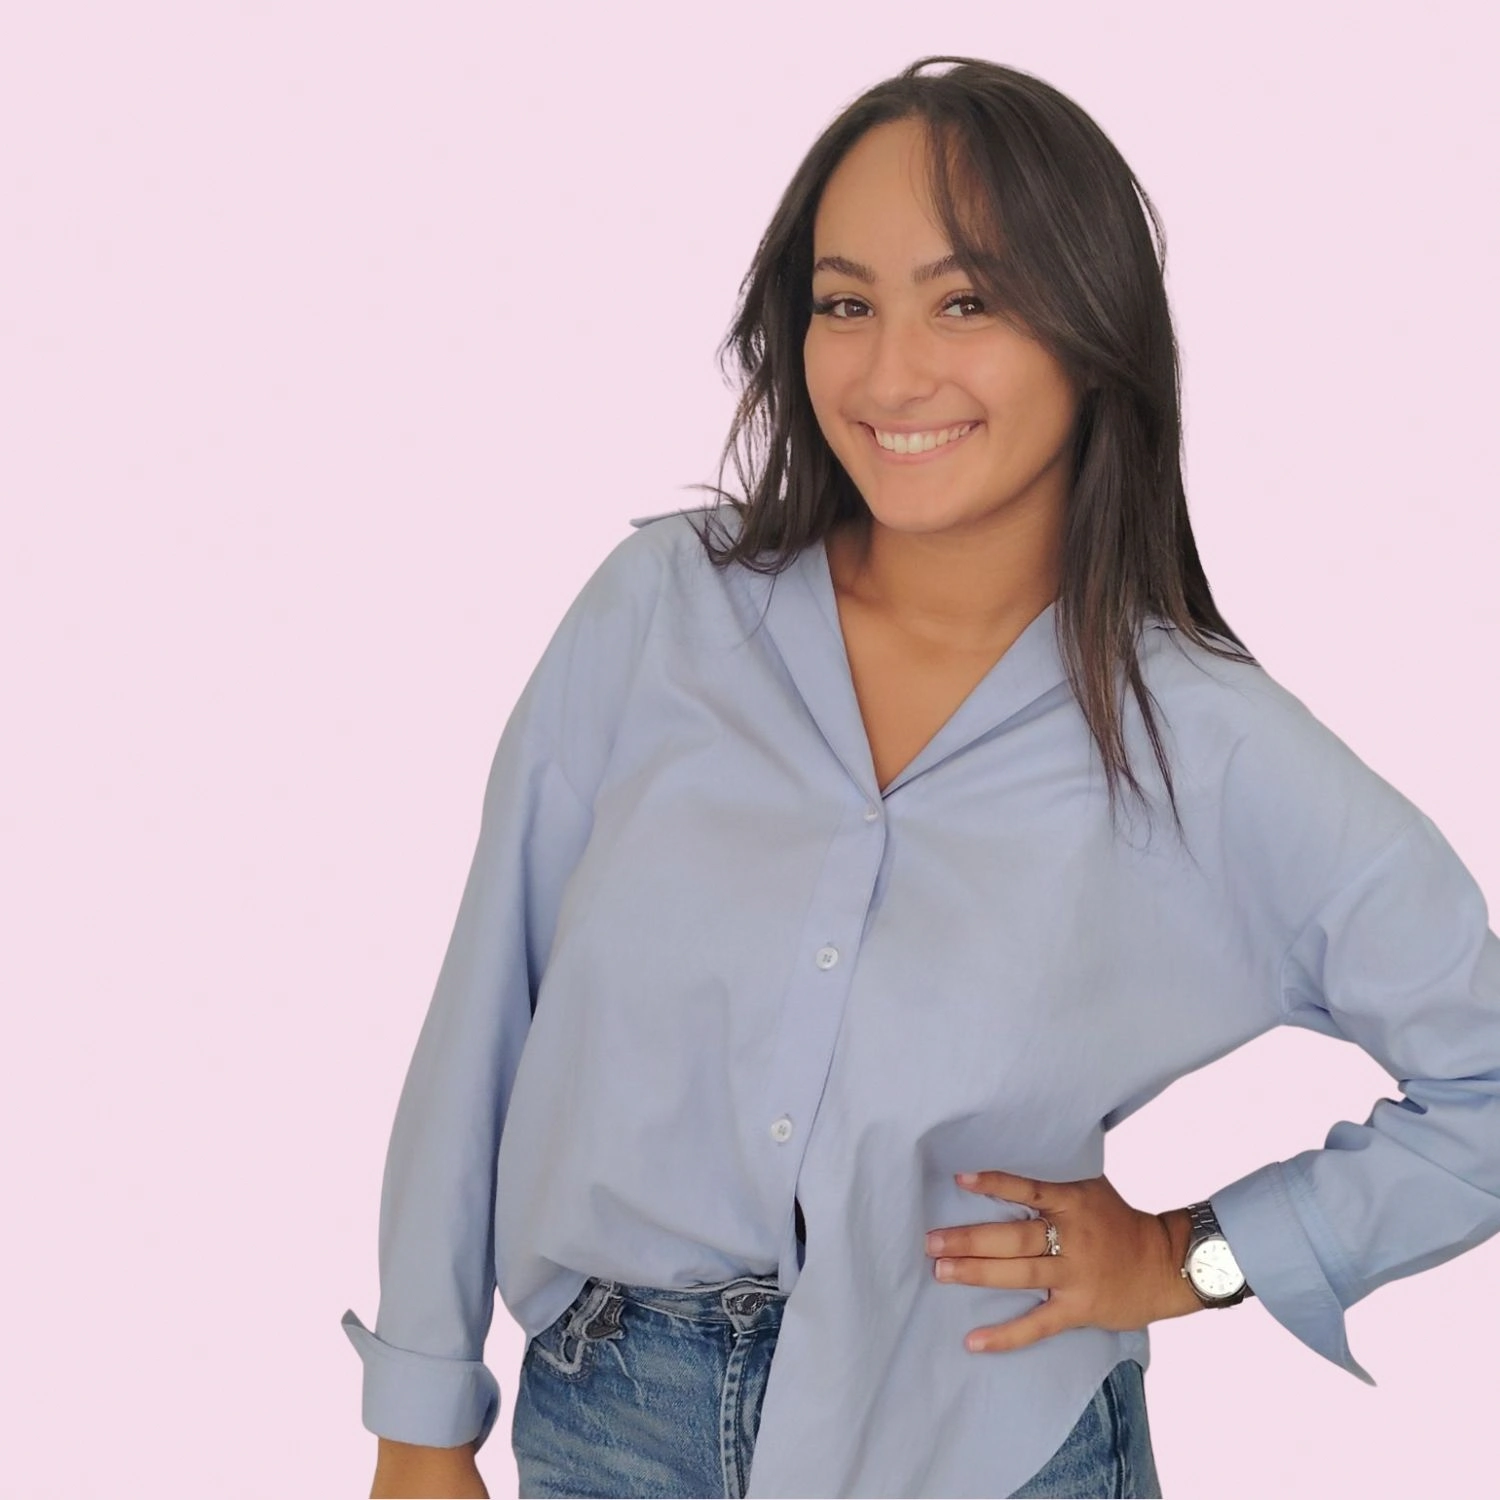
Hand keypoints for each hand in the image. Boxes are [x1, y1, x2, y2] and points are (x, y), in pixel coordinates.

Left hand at [924, 1170, 1205, 1352]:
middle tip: (931, 1241)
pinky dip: (1005, 1335)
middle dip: (970, 1239)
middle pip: (1014, 1237)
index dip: (994, 1184)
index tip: (960, 1179)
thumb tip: (1011, 1162)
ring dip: (977, 1273)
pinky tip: (974, 1340)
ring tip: (940, 1271)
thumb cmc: (1119, 1222)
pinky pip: (1037, 1325)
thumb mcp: (1089, 1191)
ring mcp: (1074, 1275)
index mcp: (1072, 1203)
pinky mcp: (1078, 1309)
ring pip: (1020, 1274)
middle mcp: (1072, 1237)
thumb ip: (1052, 1184)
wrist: (1165, 1265)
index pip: (1028, 1189)